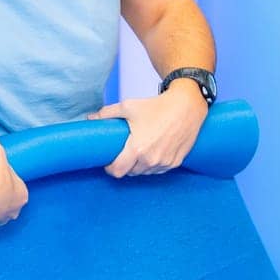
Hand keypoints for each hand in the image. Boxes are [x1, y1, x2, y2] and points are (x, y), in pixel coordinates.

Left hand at [92, 83, 207, 177]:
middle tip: (125, 151)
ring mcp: (164, 163)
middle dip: (125, 164)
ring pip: (145, 172)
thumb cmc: (157, 106)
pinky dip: (154, 164)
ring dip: (140, 165)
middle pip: (130, 173)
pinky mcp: (176, 162)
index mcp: (137, 149)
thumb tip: (91, 119)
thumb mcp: (129, 106)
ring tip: (141, 150)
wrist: (187, 106)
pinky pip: (159, 170)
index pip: (117, 171)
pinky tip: (154, 150)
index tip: (110, 160)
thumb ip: (107, 114)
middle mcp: (151, 160)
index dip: (110, 167)